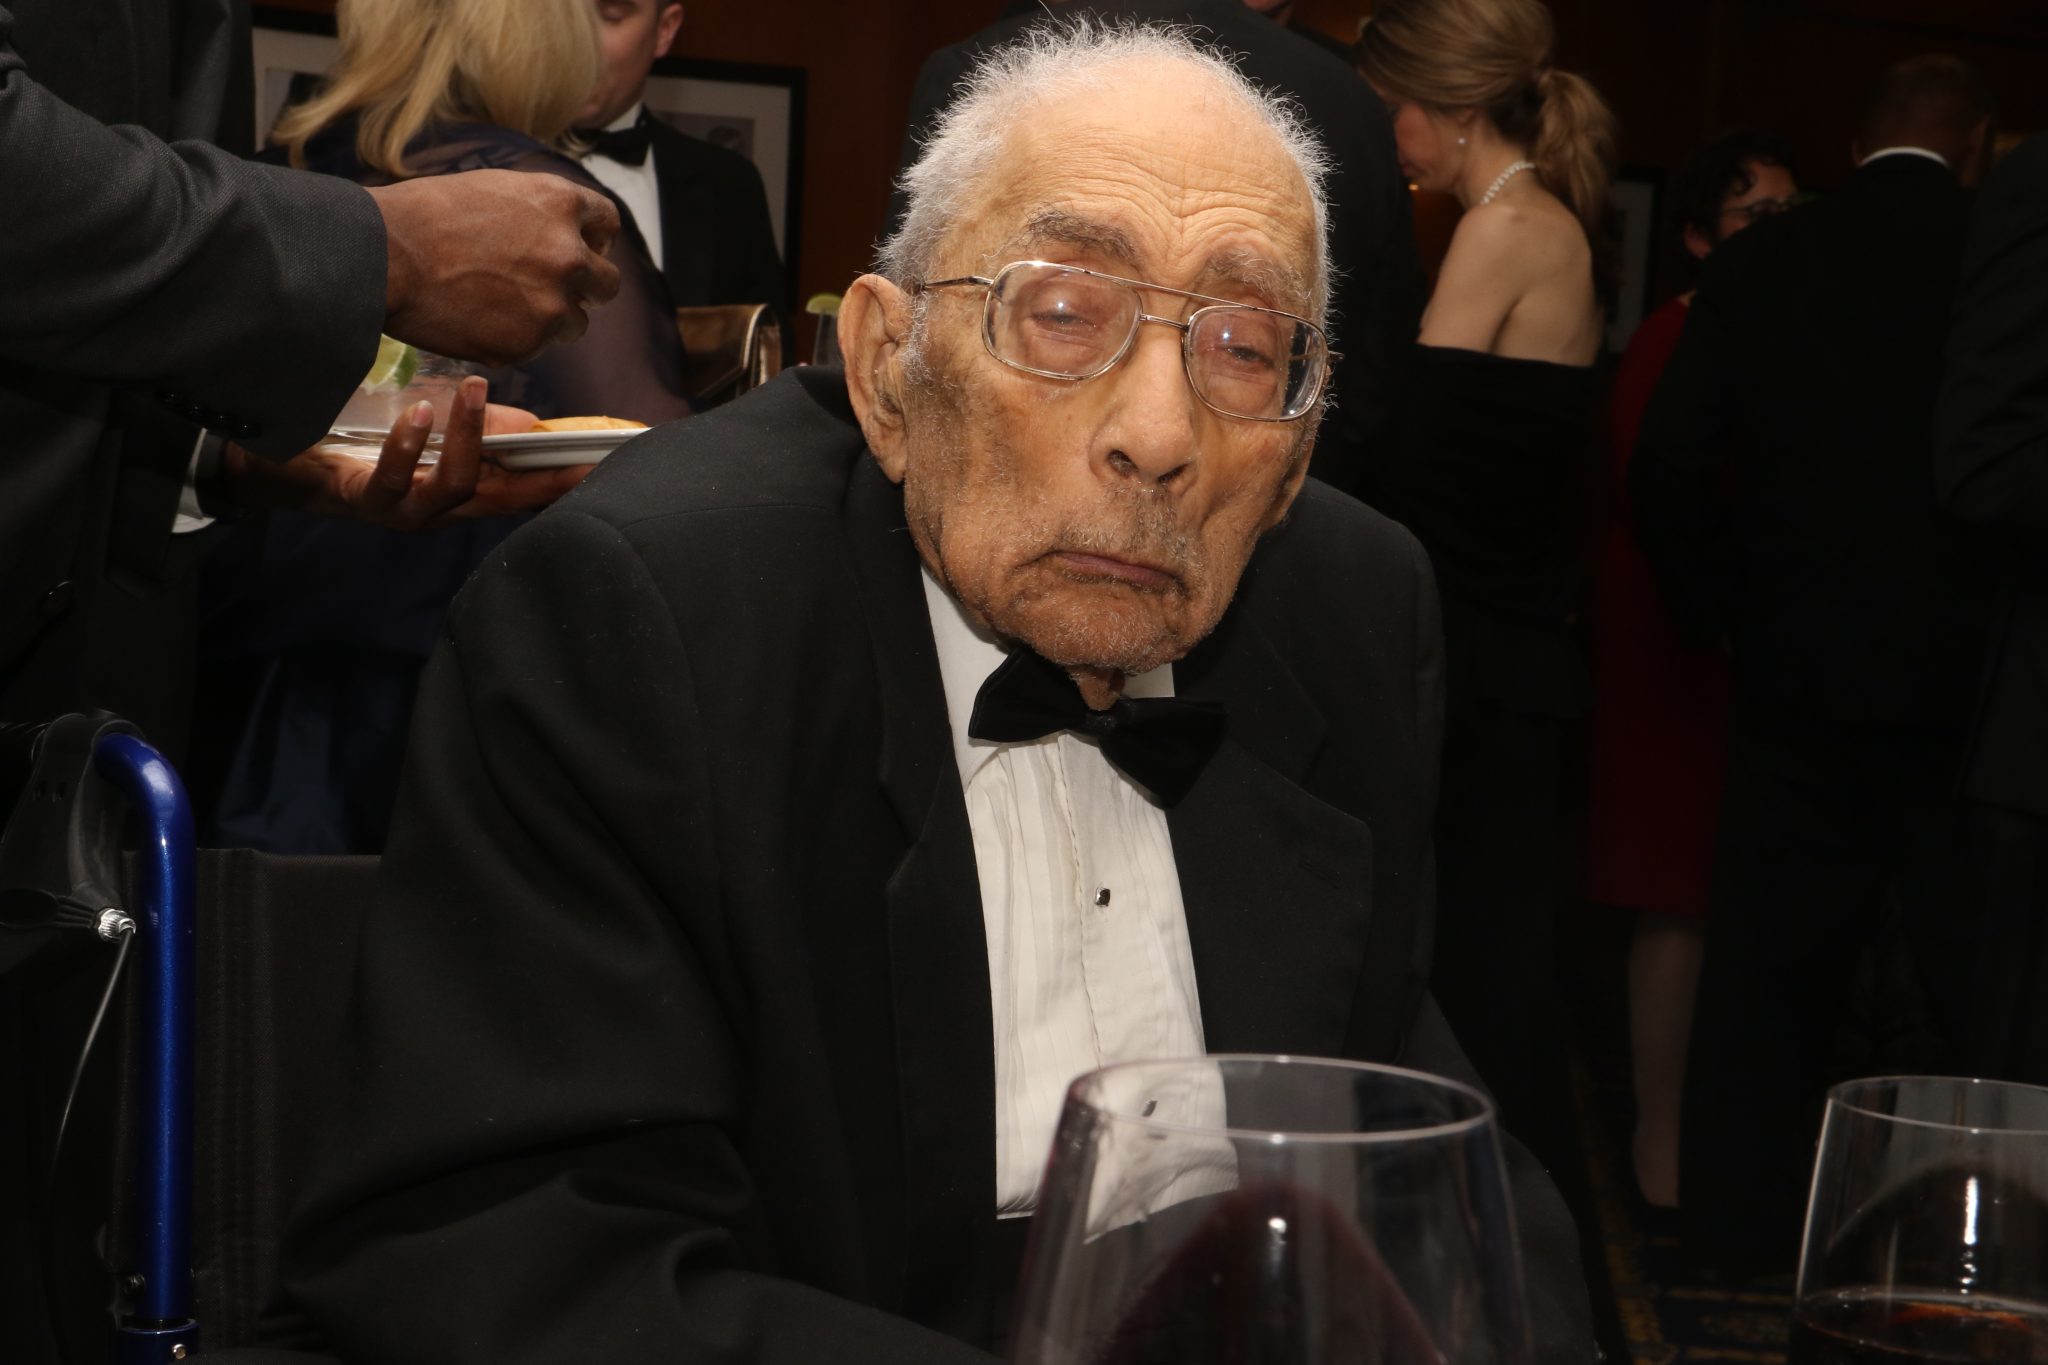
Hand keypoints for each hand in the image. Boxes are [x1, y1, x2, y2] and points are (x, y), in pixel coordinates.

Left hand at [223, 376, 590, 530]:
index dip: (569, 478)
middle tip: (577, 446)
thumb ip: (477, 431)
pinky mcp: (366, 503)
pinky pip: (395, 480)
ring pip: (457, 486)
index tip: (606, 460)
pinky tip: (420, 412)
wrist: (284, 470)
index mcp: (461, 494)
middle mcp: (442, 512)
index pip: (528, 490)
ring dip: (470, 437)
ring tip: (474, 388)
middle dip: (547, 475)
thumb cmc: (361, 448)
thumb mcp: (430, 431)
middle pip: (509, 498)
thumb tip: (532, 425)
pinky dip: (411, 445)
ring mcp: (406, 512)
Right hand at [370, 170, 622, 365]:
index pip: (608, 223)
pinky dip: (512, 339)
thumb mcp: (494, 190)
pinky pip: (534, 347)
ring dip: (551, 319)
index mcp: (560, 204)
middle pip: (607, 283)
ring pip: (575, 324)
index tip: (584, 249)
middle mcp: (568, 255)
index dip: (595, 238)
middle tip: (553, 289)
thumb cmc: (423, 216)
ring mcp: (551, 304)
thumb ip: (540, 213)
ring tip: (503, 307)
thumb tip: (564, 233)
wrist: (383, 256)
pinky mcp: (527, 344)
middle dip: (586, 288)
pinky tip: (477, 321)